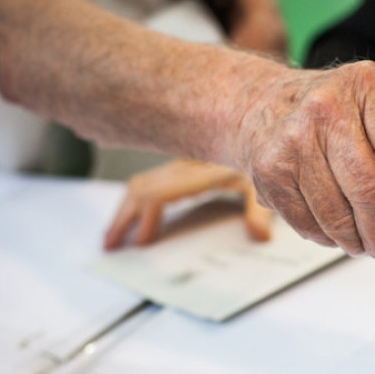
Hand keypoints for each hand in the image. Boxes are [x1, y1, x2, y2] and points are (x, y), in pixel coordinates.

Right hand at [104, 160, 271, 249]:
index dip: (147, 219)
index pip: (159, 194)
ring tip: (114, 235)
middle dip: (122, 219)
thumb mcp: (265, 183)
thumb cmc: (263, 154)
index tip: (141, 243)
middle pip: (140, 189)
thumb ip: (260, 211)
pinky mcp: (182, 165)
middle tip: (109, 246)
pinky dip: (136, 201)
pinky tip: (136, 216)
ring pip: (140, 184)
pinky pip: (150, 182)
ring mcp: (180, 163)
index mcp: (201, 169)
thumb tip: (259, 237)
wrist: (261, 128)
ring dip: (124, 210)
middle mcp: (185, 164)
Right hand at [234, 60, 374, 260]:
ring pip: (336, 213)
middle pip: (366, 189)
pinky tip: (336, 234)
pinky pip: (307, 222)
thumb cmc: (330, 111)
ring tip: (365, 245)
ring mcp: (292, 140)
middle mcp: (325, 109)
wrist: (263, 104)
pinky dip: (328, 237)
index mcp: (364, 86)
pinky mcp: (270, 171)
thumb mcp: (369, 106)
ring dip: (356, 241)